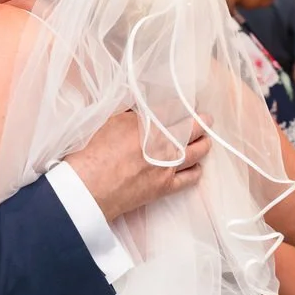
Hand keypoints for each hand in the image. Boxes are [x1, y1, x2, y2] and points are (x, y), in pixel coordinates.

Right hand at [65, 112, 211, 220]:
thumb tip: (139, 111)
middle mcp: (165, 142)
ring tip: (205, 140)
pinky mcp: (166, 187)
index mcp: (151, 123)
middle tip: (204, 119)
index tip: (183, 107)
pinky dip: (196, 170)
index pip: (174, 110)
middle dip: (201, 122)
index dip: (180, 107)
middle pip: (193, 128)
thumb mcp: (109, 121)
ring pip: (198, 152)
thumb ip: (130, 115)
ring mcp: (169, 166)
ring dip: (204, 143)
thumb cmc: (93, 152)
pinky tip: (196, 167)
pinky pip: (191, 178)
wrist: (89, 186)